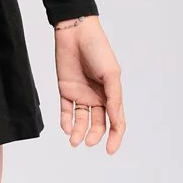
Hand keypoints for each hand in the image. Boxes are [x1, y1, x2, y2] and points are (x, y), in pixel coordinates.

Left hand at [54, 15, 124, 153]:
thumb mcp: (111, 74)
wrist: (75, 32)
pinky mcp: (65, 89)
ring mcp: (81, 93)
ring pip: (81, 120)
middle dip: (94, 136)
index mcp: (112, 94)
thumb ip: (113, 99)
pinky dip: (65, 121)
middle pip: (98, 124)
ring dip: (78, 132)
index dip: (115, 137)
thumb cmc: (98, 50)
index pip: (116, 121)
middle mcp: (97, 97)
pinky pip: (65, 110)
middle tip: (88, 143)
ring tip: (74, 141)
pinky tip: (65, 127)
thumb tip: (117, 123)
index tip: (108, 150)